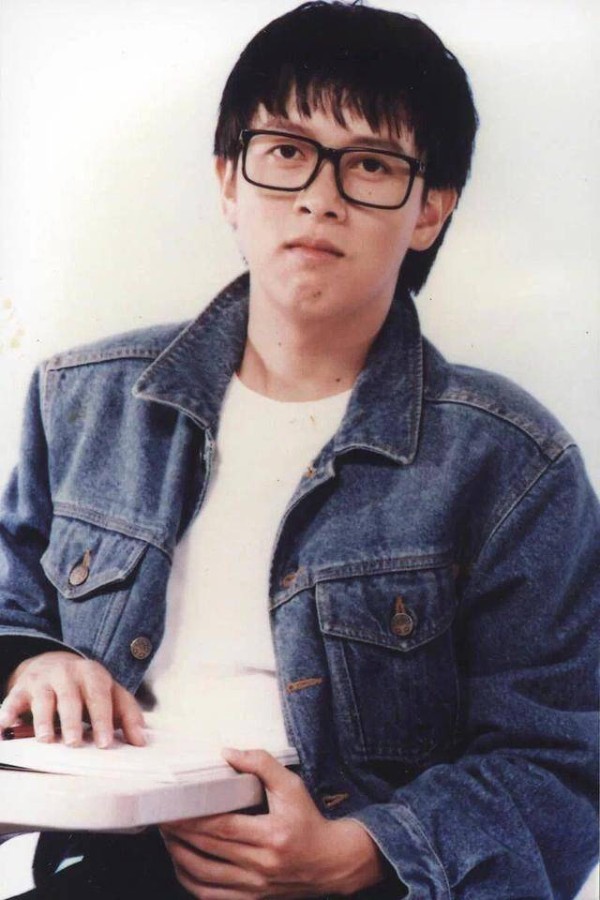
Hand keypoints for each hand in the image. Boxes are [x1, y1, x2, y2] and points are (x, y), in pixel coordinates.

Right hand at [0, 651, 144, 747]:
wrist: (52, 663)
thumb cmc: (87, 687)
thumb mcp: (110, 693)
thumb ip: (127, 715)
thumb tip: (141, 741)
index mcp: (92, 674)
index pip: (99, 696)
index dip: (102, 719)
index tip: (104, 743)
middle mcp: (67, 674)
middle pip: (70, 697)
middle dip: (71, 720)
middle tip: (74, 743)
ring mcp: (43, 680)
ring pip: (43, 700)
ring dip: (43, 720)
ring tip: (45, 740)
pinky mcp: (22, 689)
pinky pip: (12, 701)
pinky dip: (6, 714)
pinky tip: (4, 727)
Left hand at [160, 747, 385, 898]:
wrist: (331, 863)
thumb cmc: (309, 820)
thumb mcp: (292, 785)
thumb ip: (261, 764)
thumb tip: (228, 752)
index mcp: (272, 835)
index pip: (222, 827)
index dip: (193, 818)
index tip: (172, 807)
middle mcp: (261, 865)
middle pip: (208, 850)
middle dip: (179, 833)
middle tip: (161, 817)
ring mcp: (255, 887)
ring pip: (204, 876)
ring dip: (179, 856)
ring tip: (168, 837)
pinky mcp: (251, 899)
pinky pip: (210, 895)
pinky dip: (190, 880)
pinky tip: (181, 863)